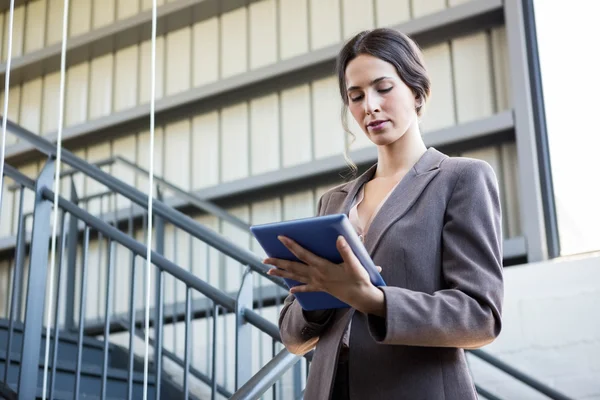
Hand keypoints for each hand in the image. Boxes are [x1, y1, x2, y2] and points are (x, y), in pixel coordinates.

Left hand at [264, 235, 384, 314]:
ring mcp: (318, 283)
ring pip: (296, 277)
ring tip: (269, 271)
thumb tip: (339, 237)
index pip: (303, 254)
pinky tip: (290, 289)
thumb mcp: (355, 264)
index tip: (280, 237)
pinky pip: (306, 288)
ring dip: (282, 274)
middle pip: (293, 267)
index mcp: (323, 267)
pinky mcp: (322, 289)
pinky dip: (298, 288)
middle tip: (264, 259)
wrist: (362, 298)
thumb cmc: (359, 279)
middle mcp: (317, 275)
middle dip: (278, 262)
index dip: (291, 245)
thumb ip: (346, 250)